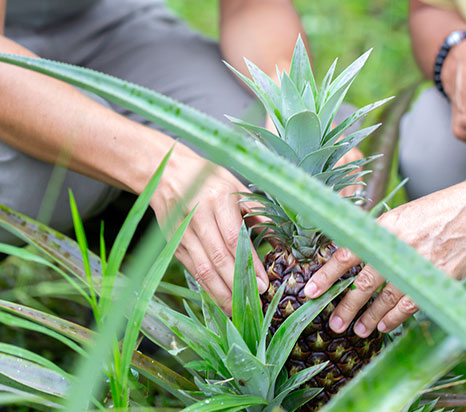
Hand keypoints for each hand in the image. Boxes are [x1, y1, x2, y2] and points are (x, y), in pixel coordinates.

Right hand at [150, 143, 267, 313]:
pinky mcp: (174, 244)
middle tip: (255, 304)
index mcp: (217, 198)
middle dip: (238, 285)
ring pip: (203, 270)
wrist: (167, 173)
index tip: (264, 284)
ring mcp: (183, 232)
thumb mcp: (236, 186)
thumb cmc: (209, 178)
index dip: (249, 264)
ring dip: (222, 293)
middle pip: (218, 258)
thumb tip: (279, 237)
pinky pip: (193, 271)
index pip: (234, 238)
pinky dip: (208, 288)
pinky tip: (222, 300)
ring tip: (240, 310)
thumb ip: (256, 212)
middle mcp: (198, 216)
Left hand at [304, 171, 465, 335]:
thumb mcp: (405, 215)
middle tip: (332, 324)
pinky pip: (411, 304)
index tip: (310, 290)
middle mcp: (399, 245)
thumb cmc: (440, 210)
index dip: (326, 274)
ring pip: (386, 299)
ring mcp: (420, 264)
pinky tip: (386, 325)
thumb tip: (356, 255)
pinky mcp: (440, 279)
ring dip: (370, 317)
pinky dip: (396, 317)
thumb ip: (382, 235)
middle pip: (364, 282)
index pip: (347, 252)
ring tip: (357, 330)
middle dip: (346, 305)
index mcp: (386, 226)